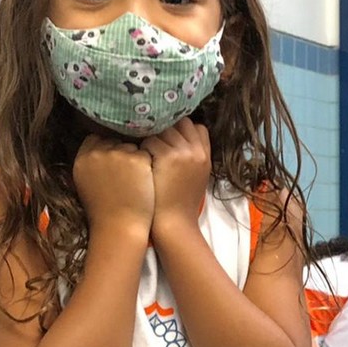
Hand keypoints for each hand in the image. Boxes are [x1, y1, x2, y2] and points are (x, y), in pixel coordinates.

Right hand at [73, 135, 153, 241]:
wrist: (119, 227)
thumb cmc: (103, 212)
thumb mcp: (86, 183)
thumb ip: (90, 163)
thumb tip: (100, 150)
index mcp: (82, 157)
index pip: (95, 139)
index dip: (106, 148)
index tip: (113, 161)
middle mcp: (98, 152)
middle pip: (115, 141)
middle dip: (121, 153)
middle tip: (126, 176)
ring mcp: (119, 153)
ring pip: (132, 147)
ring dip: (136, 159)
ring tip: (135, 183)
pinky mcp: (138, 159)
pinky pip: (146, 155)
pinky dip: (148, 166)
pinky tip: (145, 183)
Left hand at [140, 117, 211, 240]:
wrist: (174, 223)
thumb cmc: (180, 203)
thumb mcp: (196, 177)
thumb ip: (192, 156)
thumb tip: (177, 138)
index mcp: (206, 156)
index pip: (197, 127)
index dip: (182, 130)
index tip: (172, 139)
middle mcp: (197, 151)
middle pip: (180, 123)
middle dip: (167, 129)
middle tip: (155, 143)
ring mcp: (183, 152)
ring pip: (163, 129)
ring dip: (152, 138)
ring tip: (147, 155)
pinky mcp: (167, 156)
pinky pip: (149, 141)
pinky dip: (143, 149)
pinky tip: (141, 163)